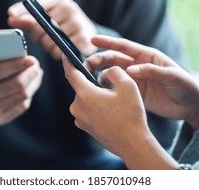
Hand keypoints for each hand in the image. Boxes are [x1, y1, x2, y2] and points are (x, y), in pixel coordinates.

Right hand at [0, 56, 42, 129]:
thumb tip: (10, 50)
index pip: (1, 71)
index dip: (19, 64)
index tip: (31, 59)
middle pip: (16, 84)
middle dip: (31, 73)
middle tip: (36, 66)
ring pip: (22, 96)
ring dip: (33, 84)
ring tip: (37, 75)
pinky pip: (20, 107)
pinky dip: (28, 96)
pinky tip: (30, 88)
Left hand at [8, 0, 96, 58]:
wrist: (88, 34)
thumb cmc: (63, 25)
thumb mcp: (47, 17)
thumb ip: (28, 18)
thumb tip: (10, 17)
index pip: (36, 4)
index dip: (21, 9)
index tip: (10, 14)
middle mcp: (70, 7)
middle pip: (39, 26)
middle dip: (36, 37)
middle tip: (41, 40)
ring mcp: (78, 22)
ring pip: (48, 40)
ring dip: (47, 47)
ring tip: (53, 44)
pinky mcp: (83, 37)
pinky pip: (59, 50)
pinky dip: (56, 53)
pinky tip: (61, 50)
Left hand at [62, 56, 178, 169]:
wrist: (132, 144)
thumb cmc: (130, 115)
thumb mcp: (128, 85)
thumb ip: (114, 71)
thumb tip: (106, 72)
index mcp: (84, 94)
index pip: (71, 72)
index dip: (68, 61)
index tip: (65, 54)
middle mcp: (77, 106)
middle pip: (82, 86)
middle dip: (93, 81)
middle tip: (110, 83)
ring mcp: (80, 119)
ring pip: (86, 98)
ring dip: (97, 95)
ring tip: (115, 100)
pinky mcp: (85, 127)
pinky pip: (89, 110)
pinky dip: (97, 106)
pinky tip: (113, 111)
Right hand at [86, 35, 198, 129]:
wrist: (191, 106)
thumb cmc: (185, 85)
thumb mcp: (171, 76)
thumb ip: (151, 71)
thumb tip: (130, 70)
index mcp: (146, 56)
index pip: (123, 46)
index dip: (107, 42)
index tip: (92, 39)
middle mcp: (137, 65)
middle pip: (114, 59)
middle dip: (99, 59)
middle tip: (87, 64)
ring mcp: (134, 80)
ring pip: (112, 74)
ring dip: (101, 74)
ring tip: (91, 79)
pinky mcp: (134, 93)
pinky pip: (117, 89)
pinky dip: (107, 89)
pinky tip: (100, 92)